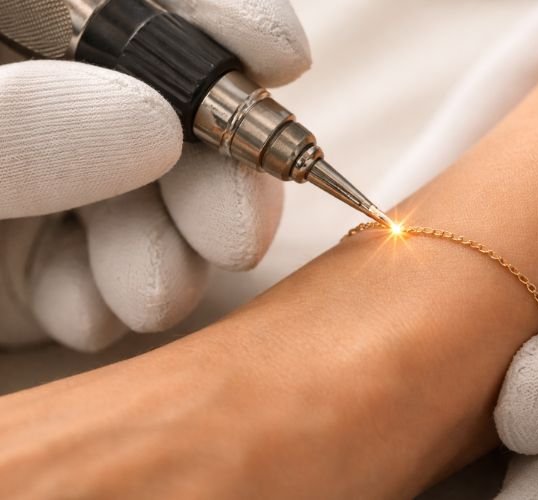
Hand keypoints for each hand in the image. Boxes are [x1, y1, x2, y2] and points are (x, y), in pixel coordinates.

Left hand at [0, 0, 309, 350]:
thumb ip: (26, 126)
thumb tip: (160, 125)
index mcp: (23, 37)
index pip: (147, 6)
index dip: (221, 21)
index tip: (279, 54)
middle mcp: (54, 105)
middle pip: (174, 114)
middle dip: (222, 174)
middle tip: (237, 231)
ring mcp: (56, 187)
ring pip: (156, 206)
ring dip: (172, 255)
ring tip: (147, 293)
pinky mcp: (42, 265)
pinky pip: (101, 282)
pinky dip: (108, 305)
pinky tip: (85, 311)